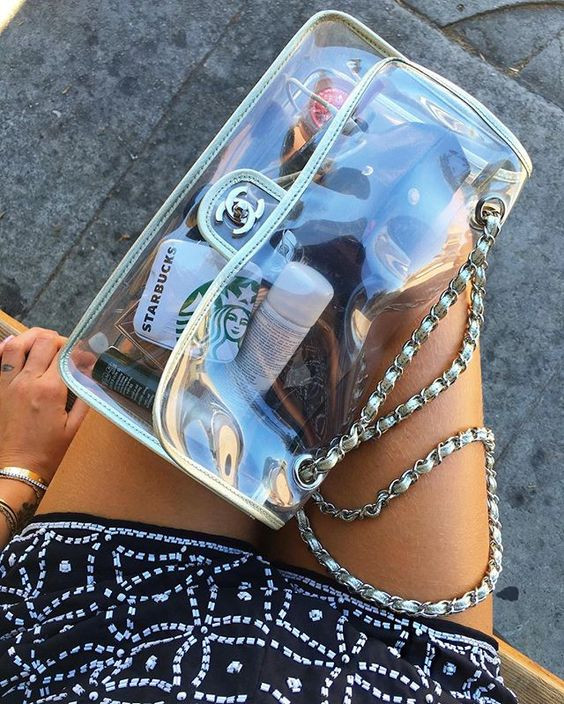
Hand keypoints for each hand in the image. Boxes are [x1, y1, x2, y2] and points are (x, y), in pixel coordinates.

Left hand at [0, 328, 87, 481]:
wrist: (17, 468)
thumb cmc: (49, 451)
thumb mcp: (73, 426)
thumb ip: (83, 396)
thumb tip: (88, 374)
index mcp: (51, 390)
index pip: (65, 355)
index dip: (78, 350)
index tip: (85, 358)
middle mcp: (28, 380)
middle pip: (43, 343)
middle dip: (58, 340)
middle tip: (65, 349)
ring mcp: (8, 383)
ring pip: (17, 344)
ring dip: (32, 337)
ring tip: (42, 341)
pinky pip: (0, 360)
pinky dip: (8, 349)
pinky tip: (17, 348)